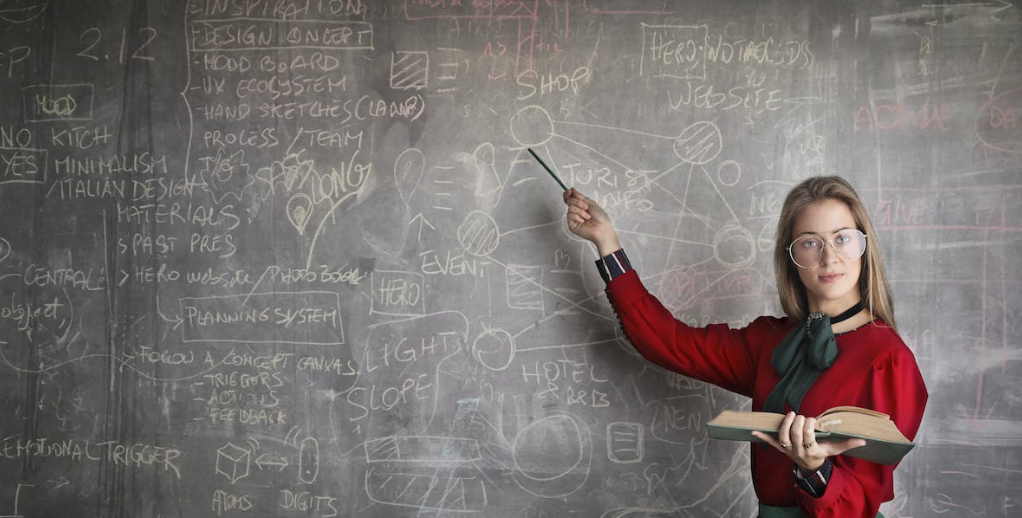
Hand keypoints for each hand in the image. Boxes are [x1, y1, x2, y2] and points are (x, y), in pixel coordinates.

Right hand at [562, 188, 620, 255]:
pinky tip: (583, 221)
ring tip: (587, 217)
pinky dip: (578, 217)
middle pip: (569, 201)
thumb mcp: (591, 203)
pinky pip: (570, 215)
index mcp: (581, 206)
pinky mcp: (571, 224)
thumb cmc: (600, 217)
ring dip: (580, 211)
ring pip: (570, 208)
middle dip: (578, 203)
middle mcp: (576, 211)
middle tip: (586, 207)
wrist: (602, 228)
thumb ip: (580, 197)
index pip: (570, 198)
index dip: (568, 194)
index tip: (570, 191)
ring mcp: (573, 218)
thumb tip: (572, 190)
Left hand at [751, 411, 867, 472]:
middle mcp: (798, 451)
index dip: (809, 427)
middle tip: (803, 416)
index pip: (808, 437)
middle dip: (798, 423)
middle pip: (794, 435)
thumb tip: (863, 440)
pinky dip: (762, 437)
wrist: (810, 466)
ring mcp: (788, 450)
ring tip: (791, 414)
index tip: (813, 420)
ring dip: (784, 424)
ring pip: (782, 437)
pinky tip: (753, 431)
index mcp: (812, 451)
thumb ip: (848, 444)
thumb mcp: (835, 450)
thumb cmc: (823, 454)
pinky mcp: (780, 447)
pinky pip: (770, 443)